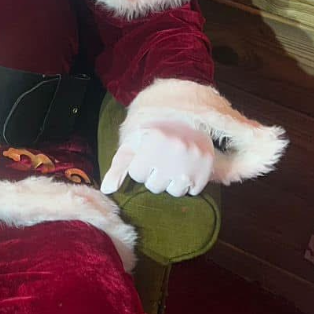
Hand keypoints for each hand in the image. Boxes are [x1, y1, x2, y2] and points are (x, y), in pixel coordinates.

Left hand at [100, 119, 215, 198]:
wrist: (190, 122)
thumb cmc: (156, 135)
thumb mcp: (135, 143)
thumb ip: (119, 166)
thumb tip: (106, 190)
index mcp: (154, 140)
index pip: (137, 174)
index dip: (141, 167)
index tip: (148, 155)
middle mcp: (176, 150)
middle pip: (155, 186)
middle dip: (155, 176)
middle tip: (162, 160)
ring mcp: (193, 161)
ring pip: (174, 191)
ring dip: (172, 182)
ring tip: (175, 165)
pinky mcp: (207, 169)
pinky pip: (192, 191)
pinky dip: (190, 183)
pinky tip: (188, 168)